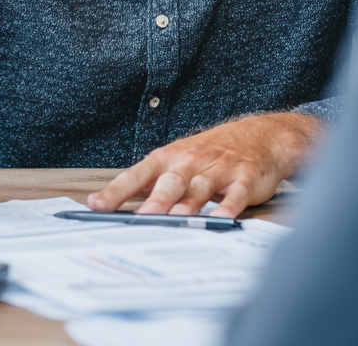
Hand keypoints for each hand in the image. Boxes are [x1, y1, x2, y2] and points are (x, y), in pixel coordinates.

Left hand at [87, 113, 324, 217]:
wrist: (261, 134)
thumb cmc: (212, 152)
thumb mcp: (179, 160)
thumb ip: (150, 183)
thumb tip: (112, 204)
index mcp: (171, 157)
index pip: (139, 173)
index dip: (118, 190)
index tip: (96, 206)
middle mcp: (192, 161)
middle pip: (171, 182)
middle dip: (155, 201)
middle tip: (141, 219)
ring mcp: (219, 169)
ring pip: (200, 189)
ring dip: (186, 206)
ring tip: (174, 222)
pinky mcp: (245, 178)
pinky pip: (236, 195)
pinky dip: (228, 207)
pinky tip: (220, 220)